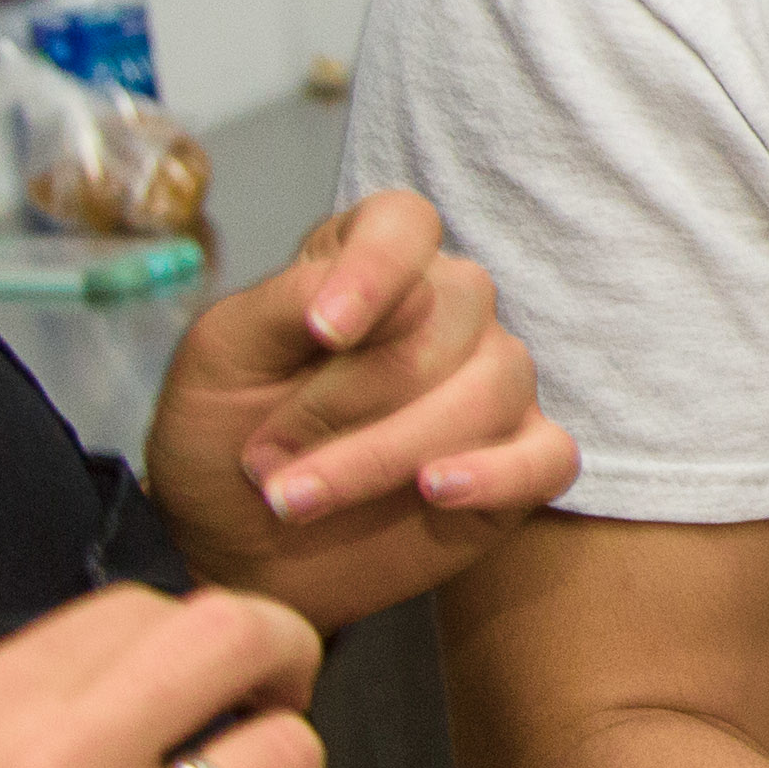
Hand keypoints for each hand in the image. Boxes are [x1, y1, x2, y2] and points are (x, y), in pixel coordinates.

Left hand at [143, 189, 577, 631]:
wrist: (235, 542)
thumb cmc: (221, 436)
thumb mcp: (221, 358)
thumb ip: (286, 305)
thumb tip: (350, 306)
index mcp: (370, 264)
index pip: (405, 225)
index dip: (376, 268)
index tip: (323, 334)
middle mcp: (448, 313)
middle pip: (454, 315)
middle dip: (352, 397)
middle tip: (267, 459)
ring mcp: (493, 386)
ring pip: (492, 389)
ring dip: (387, 452)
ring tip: (300, 500)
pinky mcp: (520, 462)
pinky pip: (548, 457)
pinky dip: (497, 474)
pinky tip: (435, 491)